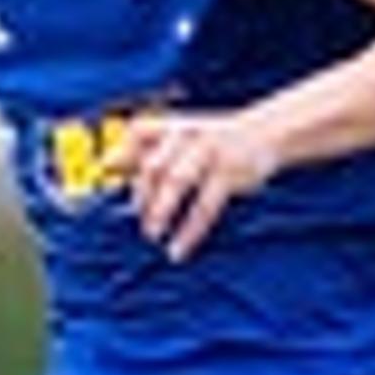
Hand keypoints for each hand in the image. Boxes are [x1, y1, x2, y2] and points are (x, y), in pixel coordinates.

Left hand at [122, 106, 285, 260]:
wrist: (267, 132)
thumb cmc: (216, 142)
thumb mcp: (182, 138)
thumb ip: (147, 151)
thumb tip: (108, 164)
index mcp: (174, 126)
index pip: (138, 133)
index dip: (122, 155)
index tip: (110, 177)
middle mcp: (188, 135)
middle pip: (155, 163)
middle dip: (142, 194)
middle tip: (138, 218)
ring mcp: (209, 152)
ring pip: (177, 181)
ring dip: (160, 211)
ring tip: (153, 234)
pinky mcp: (229, 173)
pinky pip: (204, 206)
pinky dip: (189, 231)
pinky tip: (179, 248)